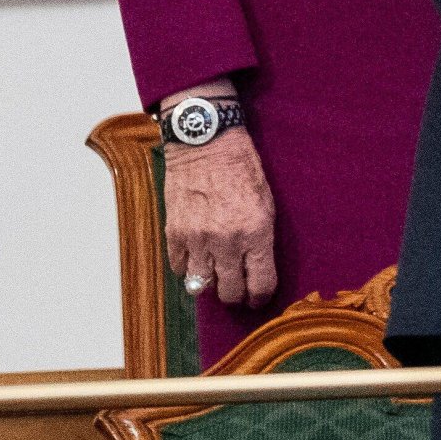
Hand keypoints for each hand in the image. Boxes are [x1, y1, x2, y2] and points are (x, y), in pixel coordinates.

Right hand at [163, 126, 276, 308]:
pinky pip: (180, 269)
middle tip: (237, 286)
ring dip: (210, 281)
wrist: (206, 142)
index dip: (260, 297)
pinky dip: (188, 266)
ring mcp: (198, 239)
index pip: (261, 284)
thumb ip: (261, 237)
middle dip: (236, 294)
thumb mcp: (266, 200)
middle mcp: (227, 241)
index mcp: (256, 231)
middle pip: (230, 293)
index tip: (258, 297)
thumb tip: (257, 267)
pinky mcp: (175, 234)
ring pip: (202, 286)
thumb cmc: (241, 167)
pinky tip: (196, 255)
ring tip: (215, 270)